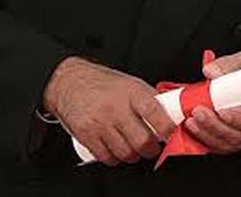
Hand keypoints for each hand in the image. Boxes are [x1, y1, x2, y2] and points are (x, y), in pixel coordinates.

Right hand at [42, 57, 175, 166]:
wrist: (69, 83)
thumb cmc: (102, 83)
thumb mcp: (130, 83)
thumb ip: (149, 98)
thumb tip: (169, 114)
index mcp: (131, 92)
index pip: (155, 113)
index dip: (167, 129)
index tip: (171, 134)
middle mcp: (116, 108)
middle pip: (142, 141)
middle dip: (151, 149)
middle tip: (152, 146)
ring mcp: (101, 123)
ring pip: (126, 153)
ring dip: (134, 154)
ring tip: (133, 146)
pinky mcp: (87, 136)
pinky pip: (108, 158)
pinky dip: (116, 158)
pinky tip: (116, 148)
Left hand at [183, 49, 240, 155]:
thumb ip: (228, 65)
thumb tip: (209, 70)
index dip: (236, 121)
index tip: (222, 112)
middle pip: (235, 136)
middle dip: (214, 125)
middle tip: (199, 111)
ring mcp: (240, 133)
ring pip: (224, 143)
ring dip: (206, 133)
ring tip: (192, 120)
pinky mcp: (227, 136)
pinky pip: (216, 145)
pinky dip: (203, 139)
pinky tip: (192, 128)